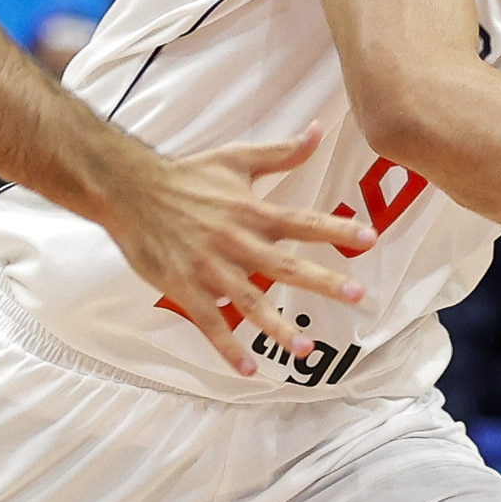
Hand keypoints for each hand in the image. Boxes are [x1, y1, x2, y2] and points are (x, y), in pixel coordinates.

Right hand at [104, 125, 377, 375]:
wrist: (130, 190)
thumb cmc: (187, 176)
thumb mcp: (235, 159)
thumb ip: (280, 153)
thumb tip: (316, 131)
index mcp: (251, 211)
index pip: (302, 222)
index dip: (337, 229)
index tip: (370, 238)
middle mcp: (235, 241)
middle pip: (285, 265)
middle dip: (322, 281)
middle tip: (357, 296)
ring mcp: (209, 268)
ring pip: (250, 302)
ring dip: (279, 326)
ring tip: (307, 349)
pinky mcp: (185, 288)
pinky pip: (210, 324)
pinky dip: (229, 348)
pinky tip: (250, 370)